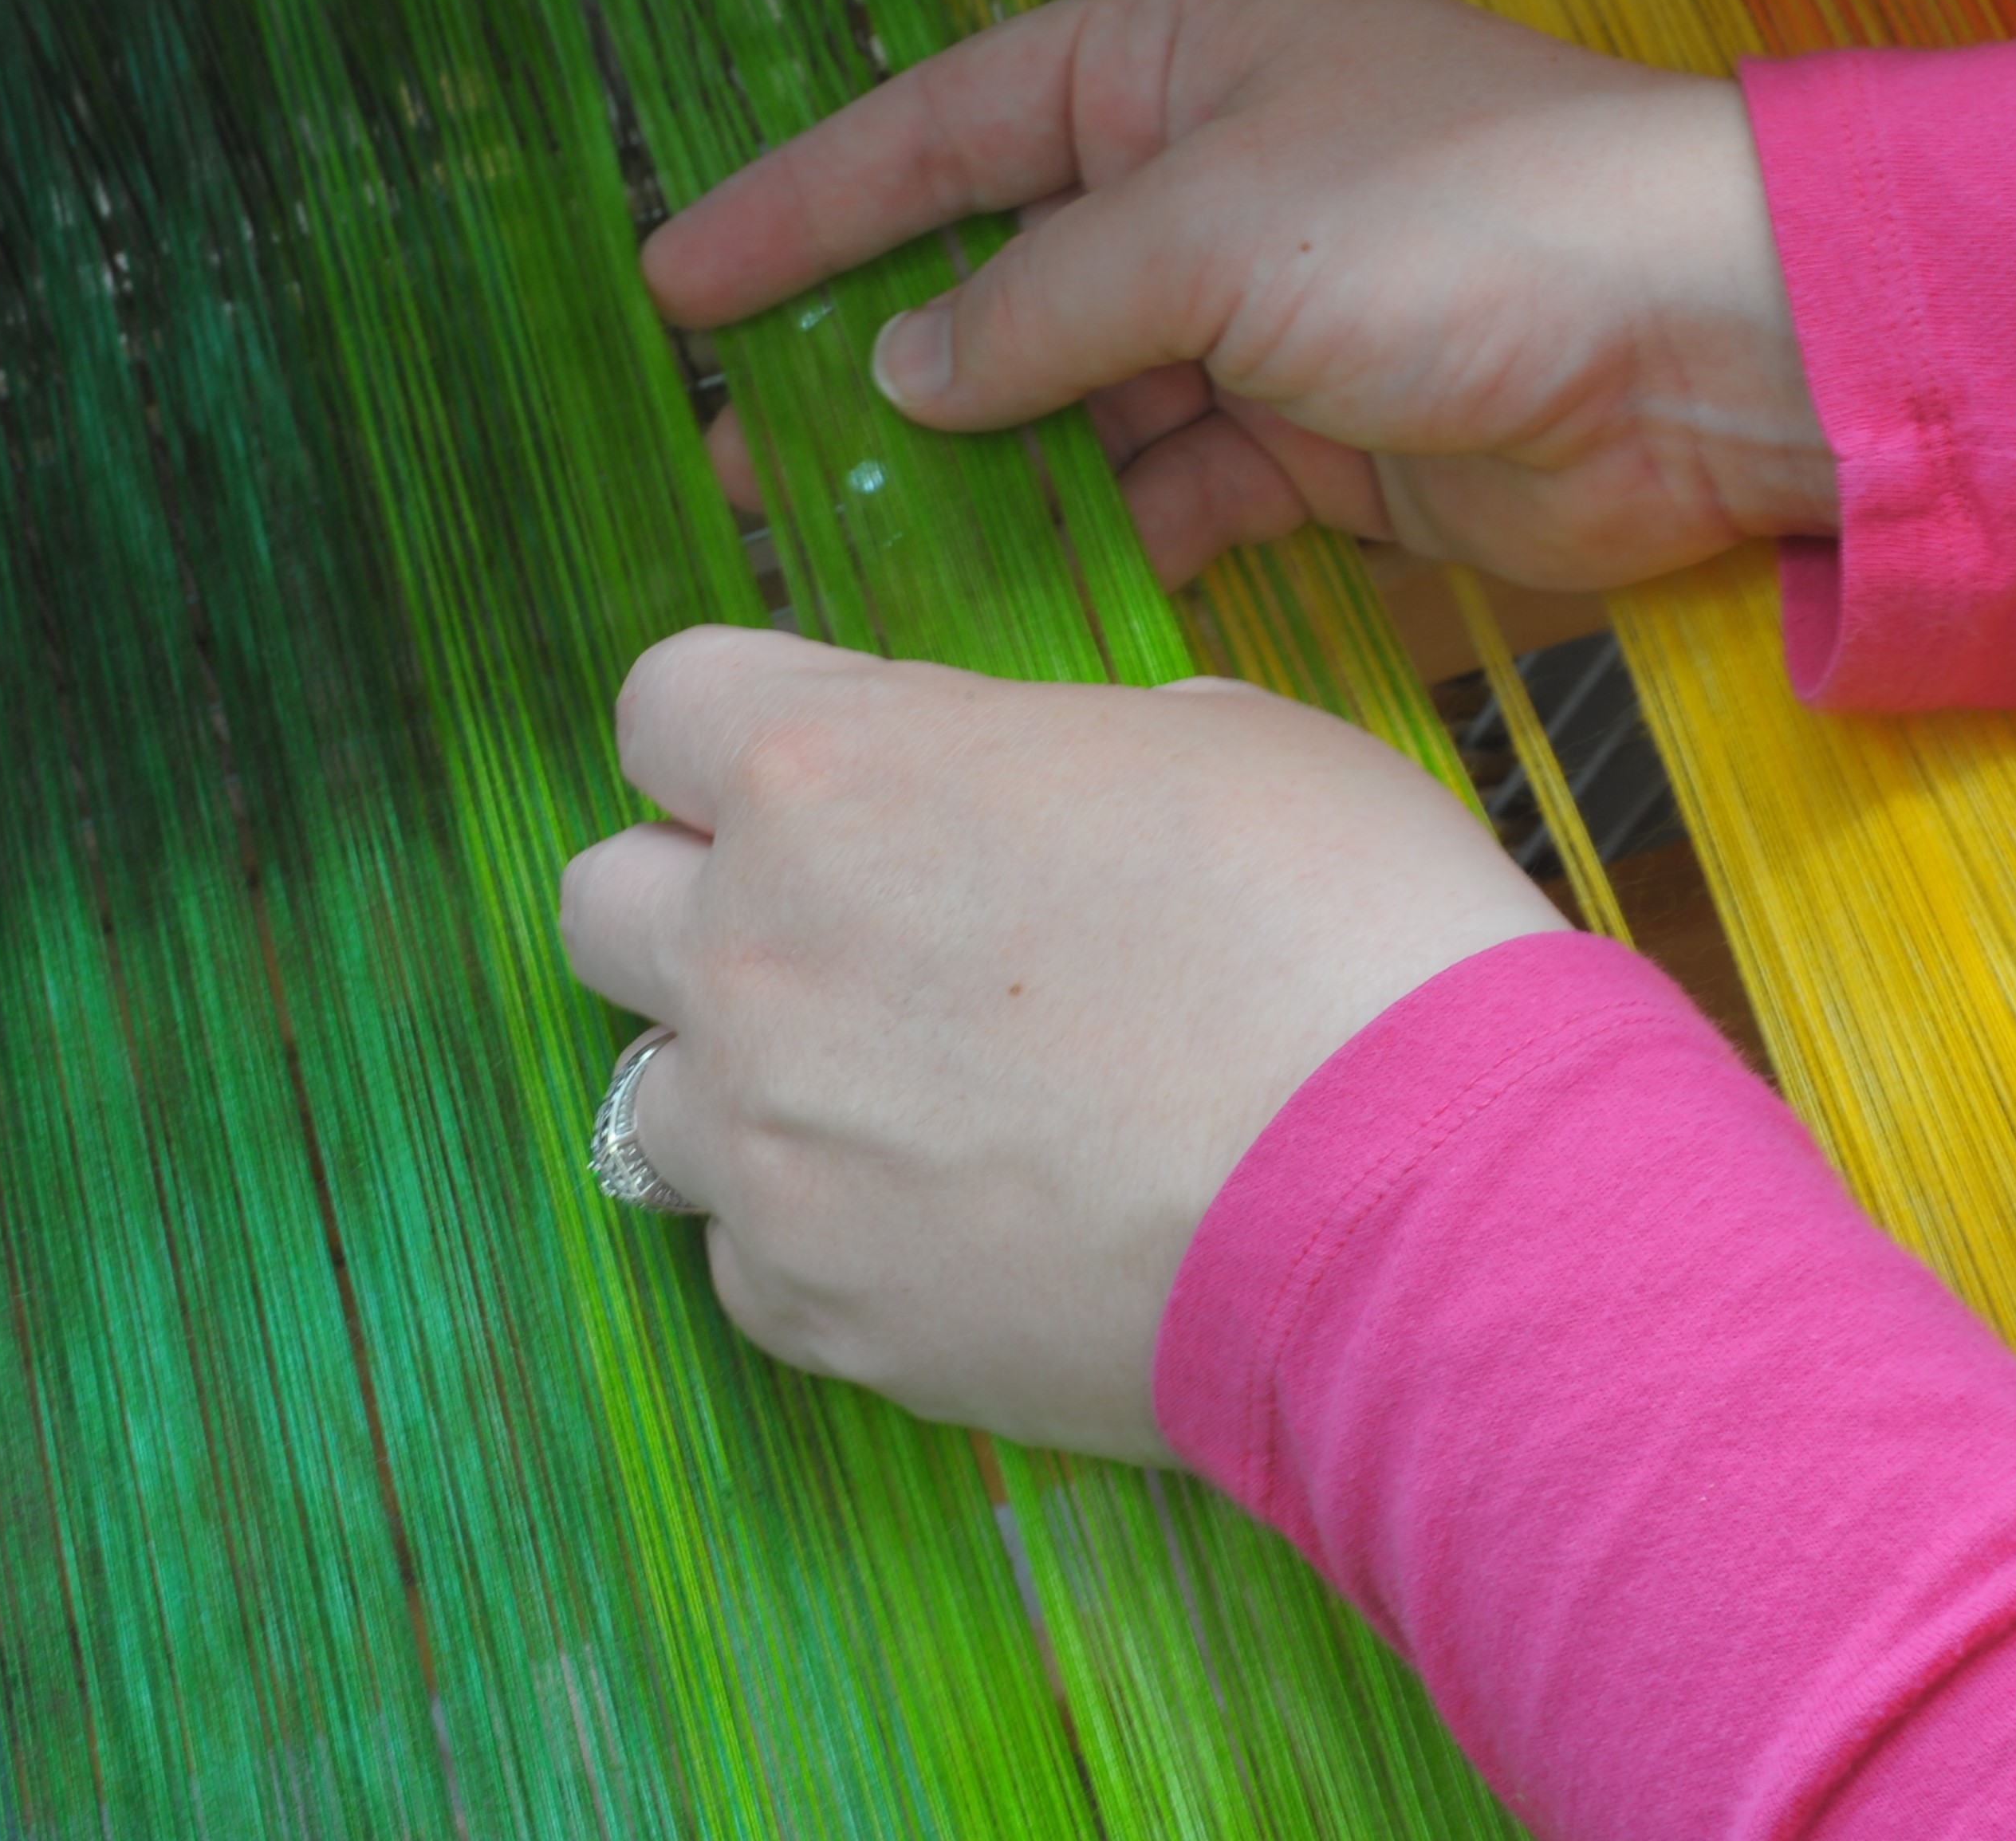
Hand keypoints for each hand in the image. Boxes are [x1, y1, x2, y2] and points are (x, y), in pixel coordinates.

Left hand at [556, 626, 1567, 1458]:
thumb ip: (1037, 751)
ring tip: (920, 1101)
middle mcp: (754, 953)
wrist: (1416, 1187)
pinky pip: (749, 1256)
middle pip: (599, 900)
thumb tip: (1012, 795)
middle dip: (702, 903)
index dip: (742, 734)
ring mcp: (770, 1149)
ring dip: (755, 1080)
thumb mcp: (1210, 736)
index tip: (822, 773)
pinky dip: (827, 1235)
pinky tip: (969, 1220)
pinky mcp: (820, 1311)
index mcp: (834, 770)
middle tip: (852, 935)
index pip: (659, 704)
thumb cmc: (1343, 924)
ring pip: (654, 1095)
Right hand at [644, 0, 1835, 590]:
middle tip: (739, 468)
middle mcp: (1204, 185)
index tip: (677, 287)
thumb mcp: (1214, 232)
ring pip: (1075, 406)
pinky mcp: (1318, 447)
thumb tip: (905, 375)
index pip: (941, 125)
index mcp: (1170, 67)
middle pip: (996, 278)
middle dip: (875, 373)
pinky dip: (1098, 546)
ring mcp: (1260, 323)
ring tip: (847, 562)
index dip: (805, 207)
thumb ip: (1042, 304)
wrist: (1699, 351)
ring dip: (977, 482)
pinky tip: (1004, 608)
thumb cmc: (1461, 223)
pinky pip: (1167, 496)